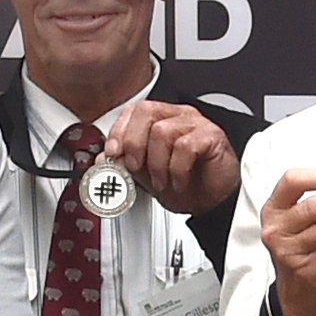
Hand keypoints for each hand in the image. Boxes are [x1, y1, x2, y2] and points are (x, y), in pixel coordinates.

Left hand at [104, 100, 240, 214]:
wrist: (212, 204)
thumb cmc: (185, 186)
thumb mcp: (145, 176)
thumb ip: (124, 164)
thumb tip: (102, 159)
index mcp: (162, 120)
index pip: (135, 110)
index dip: (119, 130)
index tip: (112, 153)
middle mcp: (179, 117)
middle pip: (146, 111)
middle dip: (133, 143)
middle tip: (134, 167)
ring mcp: (197, 124)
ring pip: (163, 131)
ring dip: (157, 164)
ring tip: (162, 181)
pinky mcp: (212, 137)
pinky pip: (186, 146)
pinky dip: (177, 169)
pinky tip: (179, 181)